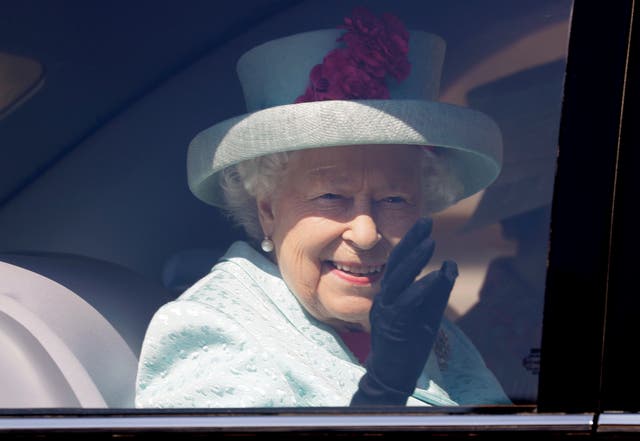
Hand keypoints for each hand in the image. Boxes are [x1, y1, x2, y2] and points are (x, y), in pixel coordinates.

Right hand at [350, 217, 457, 405]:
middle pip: (395, 262)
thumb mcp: (427, 311)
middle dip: (411, 240)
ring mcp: (386, 309)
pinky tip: (435, 276)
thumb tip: (451, 265)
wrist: (392, 372)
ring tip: (430, 243)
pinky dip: (421, 288)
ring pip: (397, 279)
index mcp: (390, 292)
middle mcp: (384, 296)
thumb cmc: (408, 342)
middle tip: (426, 221)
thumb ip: (437, 289)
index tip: (425, 224)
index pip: (398, 260)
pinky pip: (406, 303)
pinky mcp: (393, 324)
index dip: (411, 241)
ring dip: (414, 260)